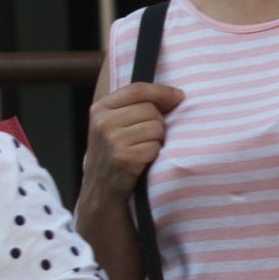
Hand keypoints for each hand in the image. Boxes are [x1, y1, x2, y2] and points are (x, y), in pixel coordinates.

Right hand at [82, 82, 182, 201]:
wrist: (101, 190)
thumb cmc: (114, 153)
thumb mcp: (112, 124)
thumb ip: (133, 105)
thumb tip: (176, 95)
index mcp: (99, 109)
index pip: (138, 89)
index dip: (162, 91)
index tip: (179, 96)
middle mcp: (103, 122)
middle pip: (150, 109)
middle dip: (158, 122)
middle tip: (147, 137)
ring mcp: (112, 140)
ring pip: (156, 127)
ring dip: (157, 139)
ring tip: (143, 148)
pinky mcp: (124, 158)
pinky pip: (155, 146)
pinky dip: (154, 154)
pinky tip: (143, 160)